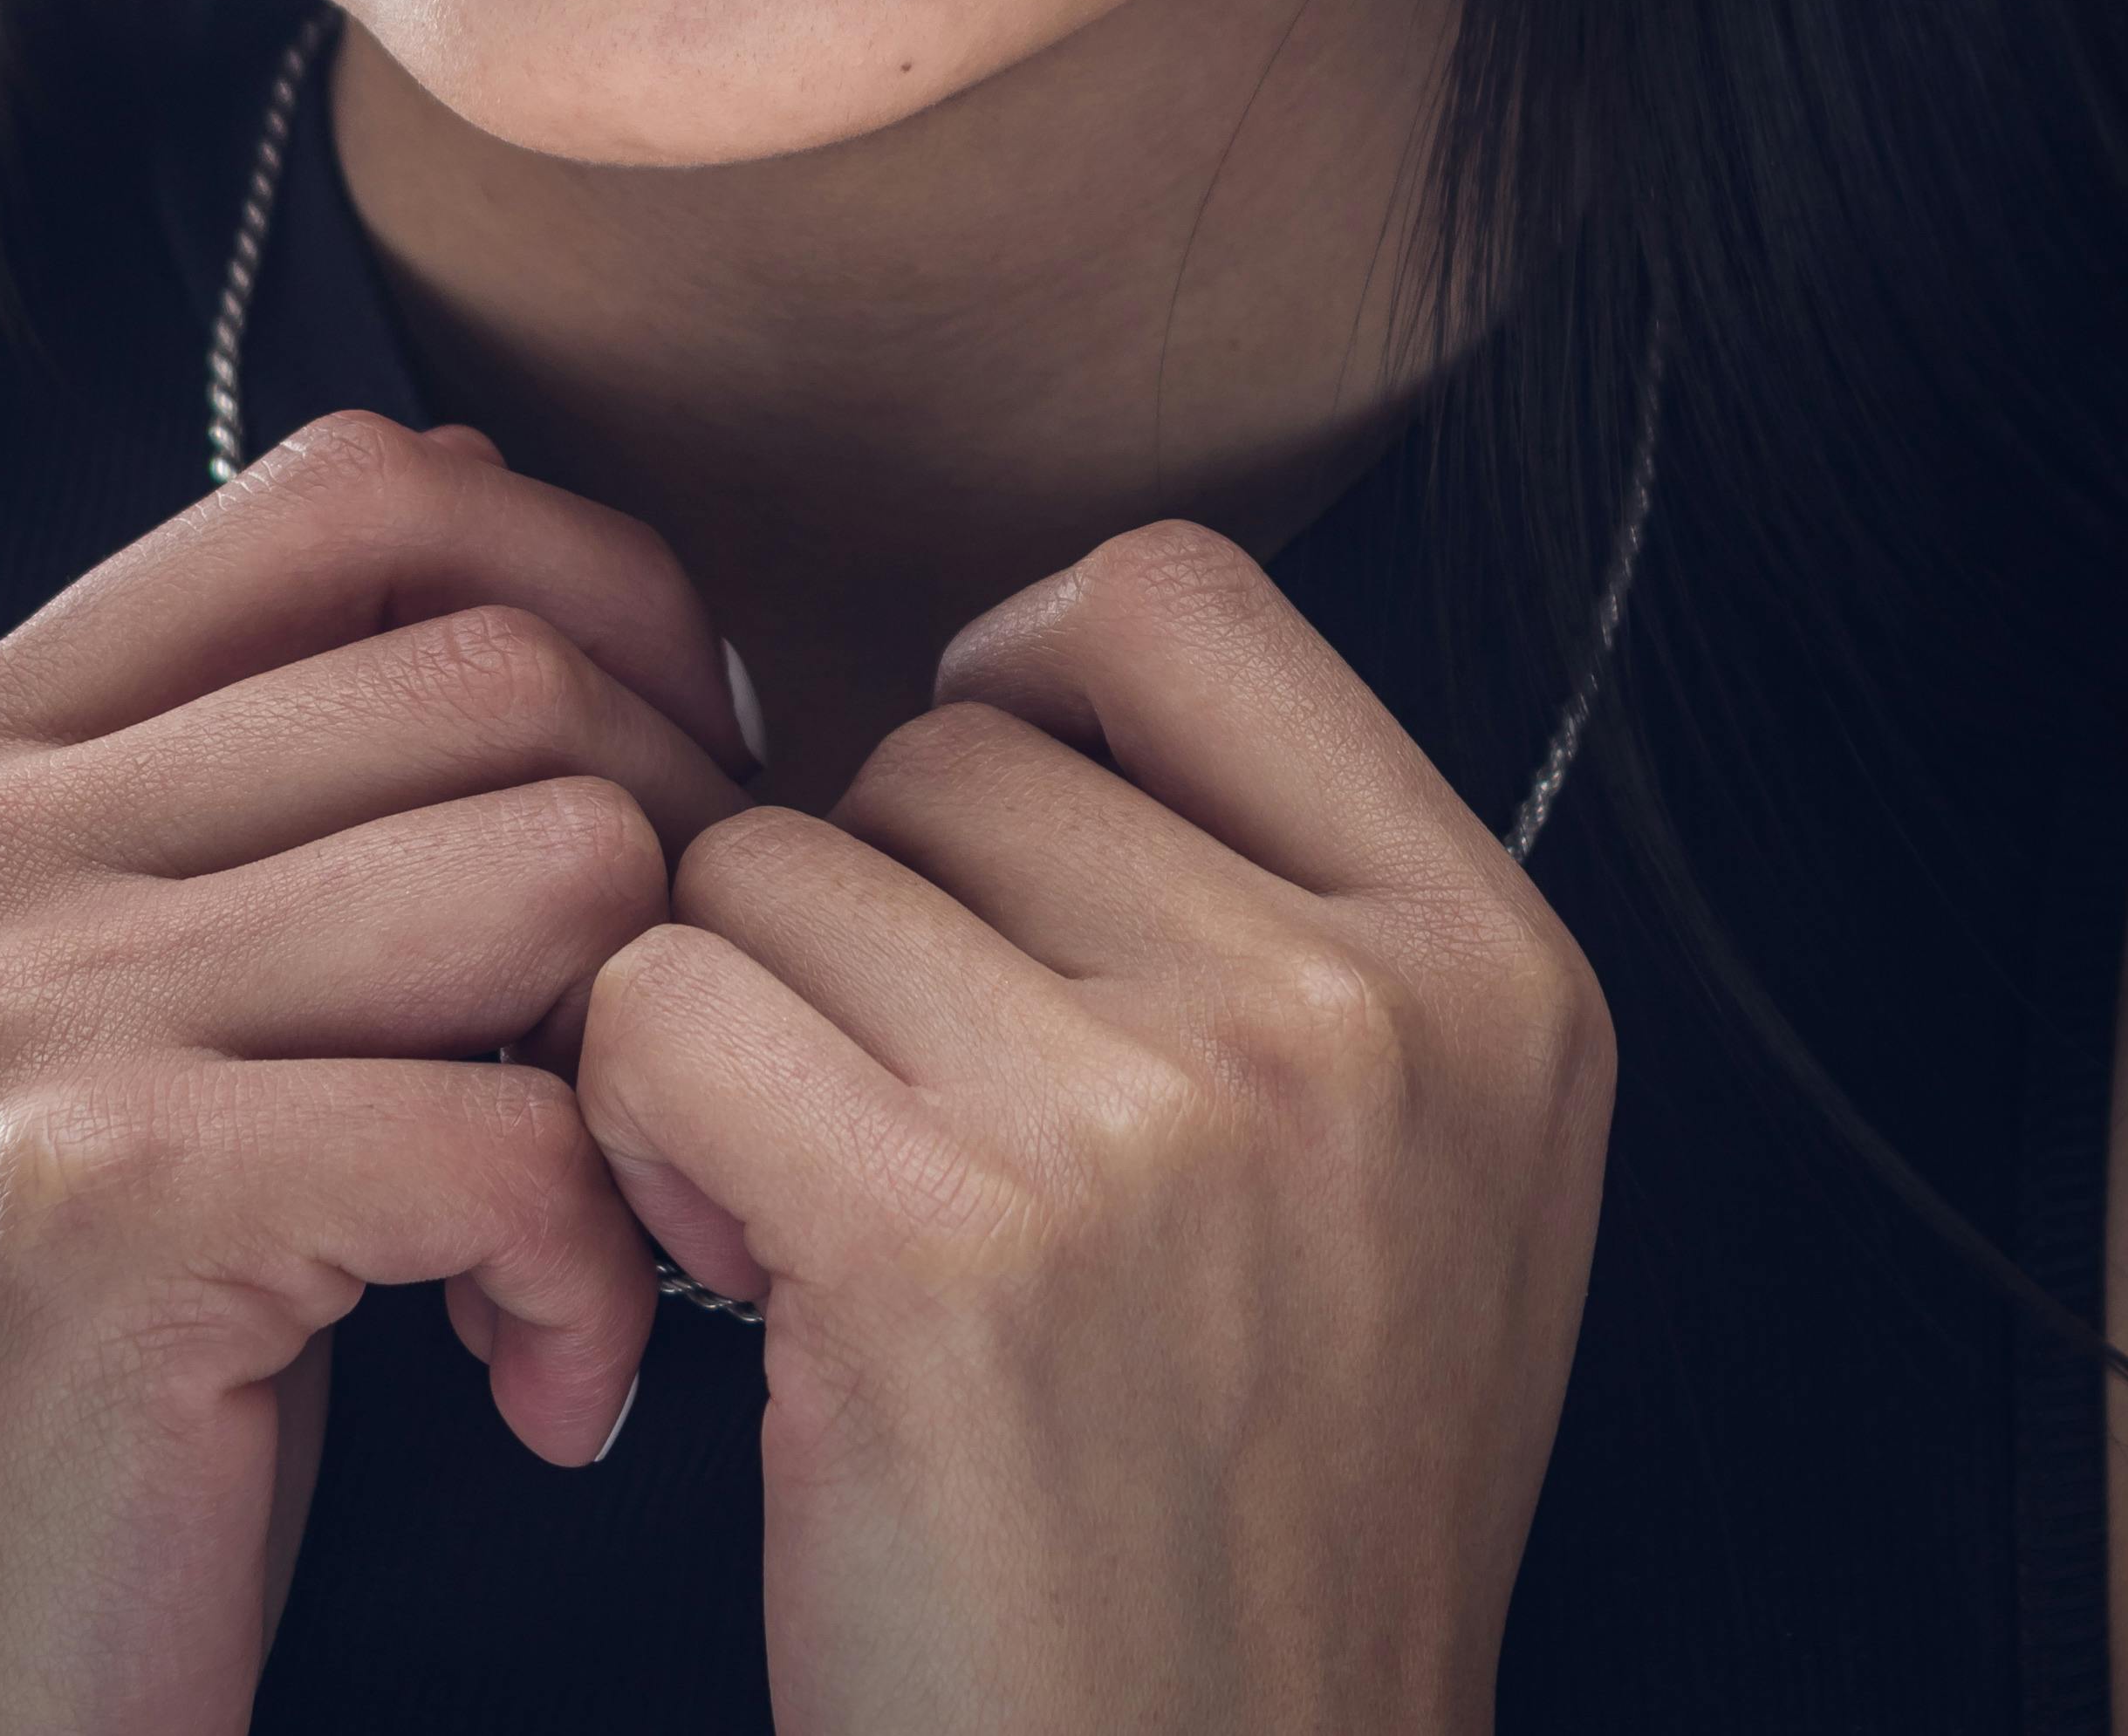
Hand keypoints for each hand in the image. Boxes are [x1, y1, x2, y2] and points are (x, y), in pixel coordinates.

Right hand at [0, 412, 748, 1735]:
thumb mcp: (108, 1035)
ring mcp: (5, 1007)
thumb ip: (259, 806)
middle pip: (497, 668)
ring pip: (559, 862)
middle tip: (670, 1066)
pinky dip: (600, 1275)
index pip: (354, 488)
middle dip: (675, 854)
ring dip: (652, 1071)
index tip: (678, 777)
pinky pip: (524, 1128)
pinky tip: (548, 1390)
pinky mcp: (103, 1202)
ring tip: (590, 1238)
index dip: (586, 587)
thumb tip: (578, 614)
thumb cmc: (85, 1402)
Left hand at [577, 520, 1612, 1735]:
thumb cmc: (1256, 1532)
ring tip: (815, 1222)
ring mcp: (1156, 1120)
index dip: (1018, 684)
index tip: (971, 854)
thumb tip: (1019, 683)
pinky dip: (638, 1124)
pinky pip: (661, 1003)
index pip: (1176, 595)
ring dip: (738, 1024)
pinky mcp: (942, 1246)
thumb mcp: (1425, 1184)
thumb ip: (1289, 909)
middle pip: (942, 750)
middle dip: (863, 917)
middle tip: (891, 1126)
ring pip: (772, 867)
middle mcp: (1352, 1013)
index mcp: (1490, 967)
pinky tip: (729, 1276)